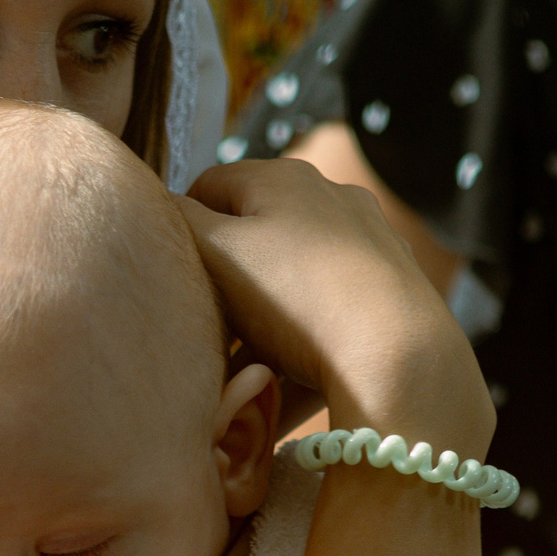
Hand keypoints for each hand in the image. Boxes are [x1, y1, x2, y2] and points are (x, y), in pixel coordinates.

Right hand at [177, 158, 493, 457]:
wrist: (399, 357)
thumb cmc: (295, 299)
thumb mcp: (215, 253)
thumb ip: (175, 221)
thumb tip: (158, 203)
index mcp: (282, 176)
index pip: (207, 186)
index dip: (180, 231)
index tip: (171, 280)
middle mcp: (331, 196)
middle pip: (254, 234)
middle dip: (225, 278)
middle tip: (206, 328)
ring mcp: (370, 242)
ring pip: (293, 276)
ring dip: (264, 315)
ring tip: (246, 365)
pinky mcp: (395, 291)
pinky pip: (331, 311)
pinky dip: (307, 338)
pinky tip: (294, 379)